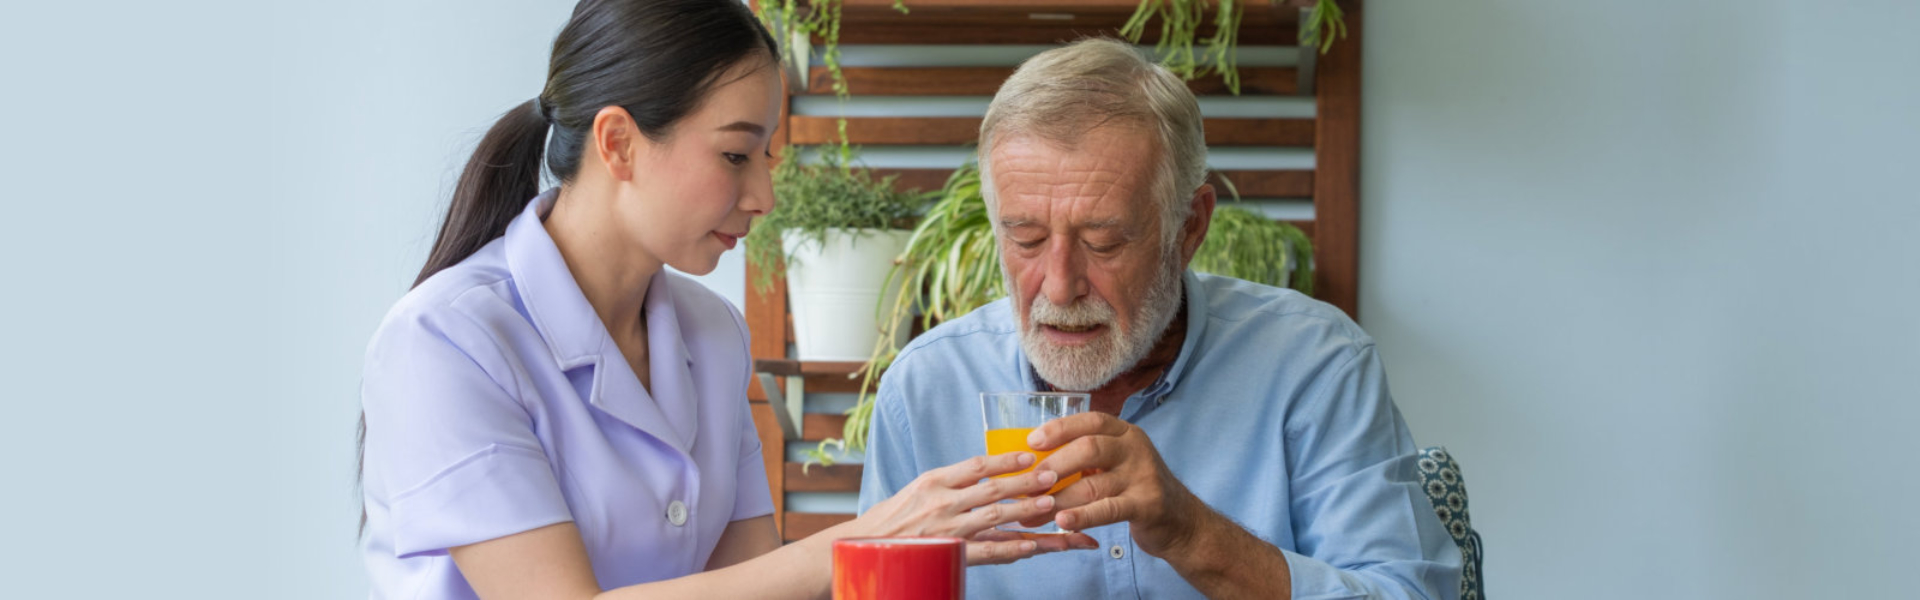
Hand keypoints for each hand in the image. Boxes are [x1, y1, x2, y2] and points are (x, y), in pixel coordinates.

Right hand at [854, 452, 1085, 564]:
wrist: (862, 548)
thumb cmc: (890, 518)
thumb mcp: (916, 490)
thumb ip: (948, 483)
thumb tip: (981, 472)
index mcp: (933, 481)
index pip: (976, 465)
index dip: (1005, 459)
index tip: (1029, 454)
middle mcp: (941, 502)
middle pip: (992, 489)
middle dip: (1025, 482)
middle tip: (1052, 475)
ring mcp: (945, 529)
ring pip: (994, 517)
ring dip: (1025, 511)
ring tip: (1050, 505)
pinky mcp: (947, 553)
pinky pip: (985, 551)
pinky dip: (1009, 548)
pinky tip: (1030, 546)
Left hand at [1027, 412, 1207, 557]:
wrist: (1181, 521)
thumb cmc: (1135, 489)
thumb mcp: (1116, 463)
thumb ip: (1086, 457)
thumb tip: (1034, 462)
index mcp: (1125, 433)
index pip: (1091, 421)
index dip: (1060, 428)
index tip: (1032, 442)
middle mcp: (1136, 449)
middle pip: (1089, 448)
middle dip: (1054, 465)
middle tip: (1028, 483)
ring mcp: (1143, 476)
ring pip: (1093, 484)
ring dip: (1058, 500)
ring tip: (1033, 513)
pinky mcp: (1147, 505)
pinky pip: (1108, 509)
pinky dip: (1082, 516)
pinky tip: (1062, 523)